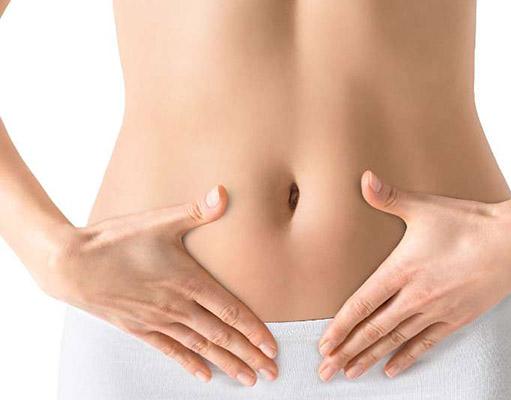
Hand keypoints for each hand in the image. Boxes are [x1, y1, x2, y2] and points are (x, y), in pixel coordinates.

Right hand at [42, 185, 277, 385]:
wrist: (72, 265)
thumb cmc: (118, 240)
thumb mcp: (159, 221)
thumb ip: (195, 211)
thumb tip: (223, 192)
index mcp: (189, 282)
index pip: (231, 312)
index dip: (254, 331)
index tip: (272, 347)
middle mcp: (178, 307)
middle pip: (222, 336)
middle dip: (249, 356)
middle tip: (271, 372)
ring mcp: (158, 321)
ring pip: (201, 348)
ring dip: (227, 364)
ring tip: (248, 380)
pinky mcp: (140, 328)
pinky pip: (171, 351)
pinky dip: (190, 364)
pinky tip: (205, 376)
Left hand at [317, 171, 510, 380]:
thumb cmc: (468, 223)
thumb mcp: (425, 207)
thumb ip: (389, 197)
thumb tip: (364, 177)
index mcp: (401, 270)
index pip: (361, 304)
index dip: (340, 326)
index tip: (324, 344)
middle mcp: (415, 296)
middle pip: (373, 330)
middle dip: (347, 351)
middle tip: (326, 370)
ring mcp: (436, 311)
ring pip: (395, 341)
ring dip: (370, 359)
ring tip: (350, 374)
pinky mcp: (456, 319)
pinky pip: (425, 344)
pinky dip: (407, 358)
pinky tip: (392, 370)